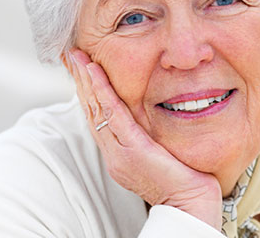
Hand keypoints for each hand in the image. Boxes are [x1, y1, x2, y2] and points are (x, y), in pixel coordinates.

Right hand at [66, 49, 222, 227]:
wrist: (190, 204)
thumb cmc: (184, 181)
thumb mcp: (160, 154)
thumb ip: (150, 138)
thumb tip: (150, 119)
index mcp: (119, 154)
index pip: (98, 117)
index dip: (87, 92)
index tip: (80, 68)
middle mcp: (113, 153)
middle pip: (90, 110)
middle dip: (79, 81)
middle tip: (69, 54)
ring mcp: (120, 152)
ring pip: (96, 109)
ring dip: (85, 80)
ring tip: (76, 57)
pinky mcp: (133, 149)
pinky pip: (113, 115)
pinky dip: (102, 91)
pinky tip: (95, 73)